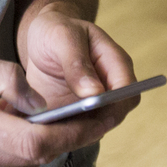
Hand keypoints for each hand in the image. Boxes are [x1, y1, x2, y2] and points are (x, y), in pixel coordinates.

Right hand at [0, 53, 113, 166]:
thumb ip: (6, 78)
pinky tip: (5, 131)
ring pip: (18, 166)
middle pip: (34, 156)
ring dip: (37, 145)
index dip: (73, 133)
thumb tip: (40, 100)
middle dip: (66, 137)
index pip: (36, 141)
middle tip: (93, 117)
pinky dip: (10, 153)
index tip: (99, 119)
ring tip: (51, 119)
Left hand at [19, 8, 138, 127]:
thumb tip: (95, 92)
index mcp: (115, 63)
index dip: (114, 106)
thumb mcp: (62, 37)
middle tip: (59, 127)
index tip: (89, 111)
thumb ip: (77, 62)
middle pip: (114, 115)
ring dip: (73, 133)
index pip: (127, 92)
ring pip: (94, 129)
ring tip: (45, 131)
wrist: (41, 40)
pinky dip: (60, 135)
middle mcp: (110, 87)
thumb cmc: (55, 31)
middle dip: (90, 125)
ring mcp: (95, 104)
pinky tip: (39, 131)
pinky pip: (75, 132)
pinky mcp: (78, 116)